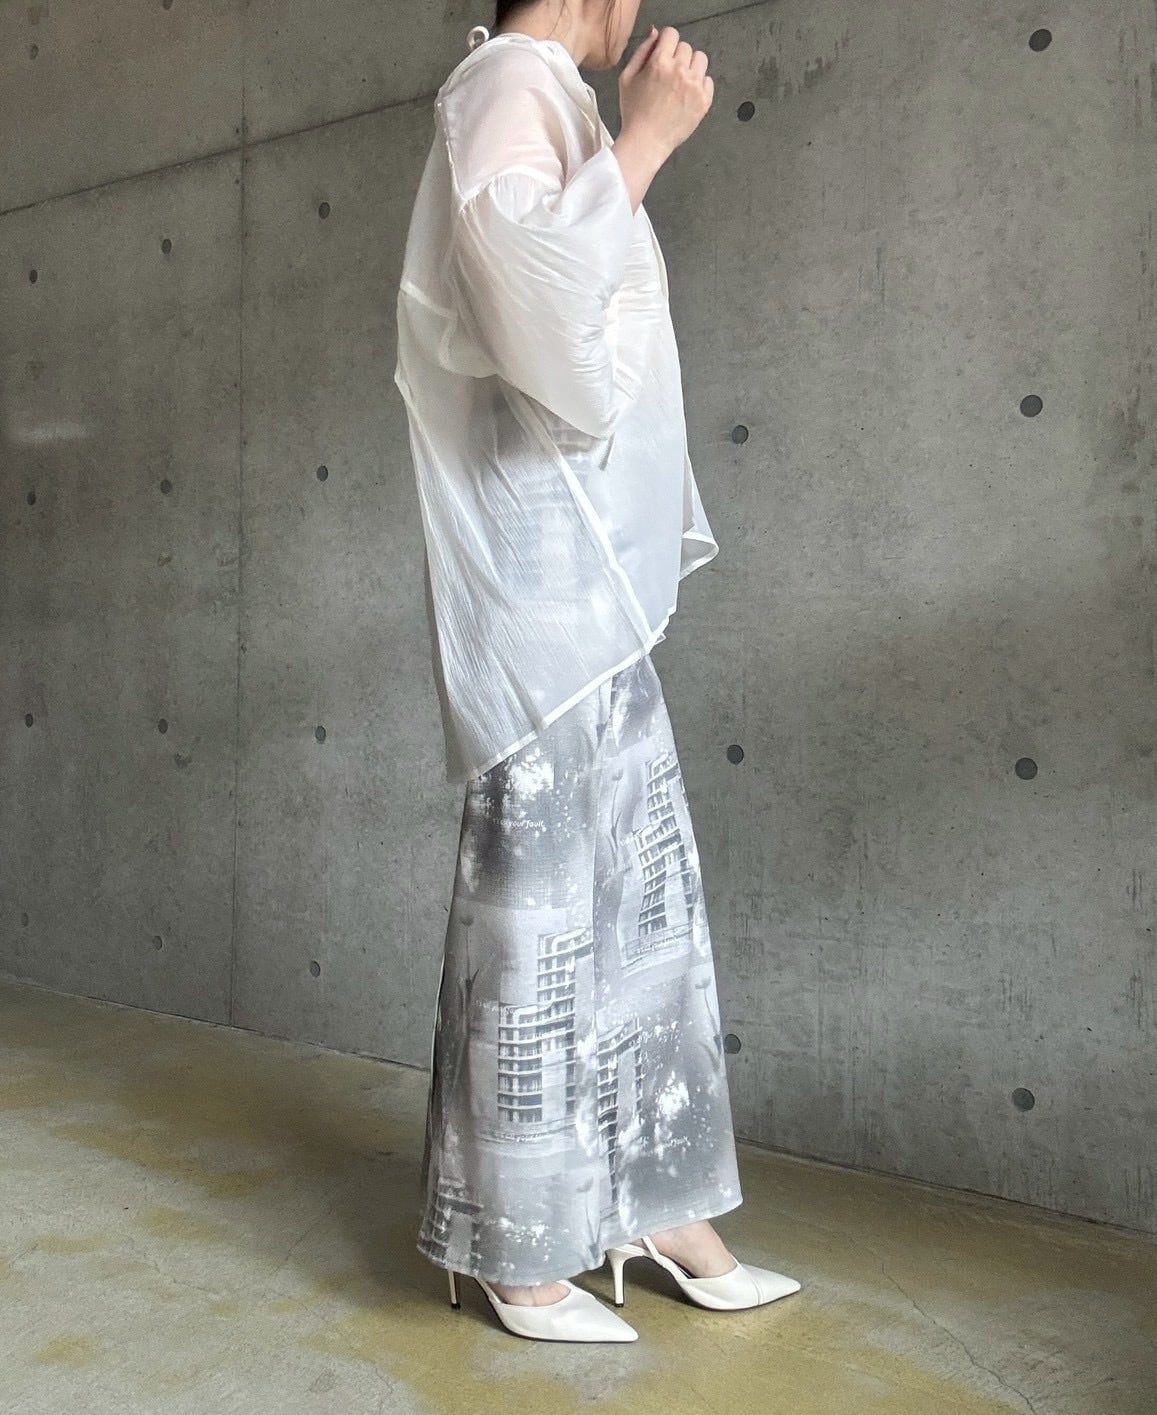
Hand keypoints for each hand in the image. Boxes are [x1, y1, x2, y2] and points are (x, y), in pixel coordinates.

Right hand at [618, 24, 713, 164]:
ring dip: (691, 67)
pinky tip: (687, 96)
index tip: (664, 53)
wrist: (646, 142)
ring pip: (700, 59)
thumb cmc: (634, 113)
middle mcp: (680, 71)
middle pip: (686, 47)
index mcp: (659, 62)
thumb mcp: (627, 77)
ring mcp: (694, 86)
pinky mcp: (704, 101)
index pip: (671, 34)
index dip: (666, 43)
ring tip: (680, 83)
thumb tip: (655, 33)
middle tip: (668, 76)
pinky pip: (708, 80)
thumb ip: (642, 51)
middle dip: (677, 57)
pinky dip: (700, 85)